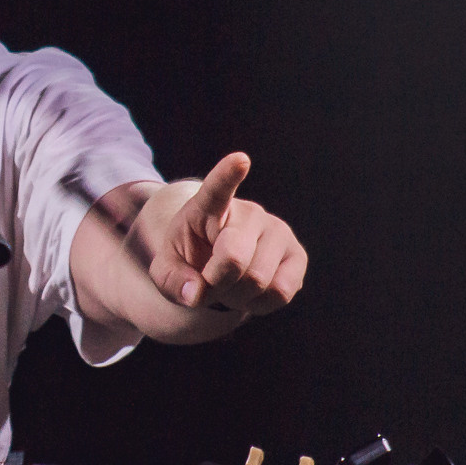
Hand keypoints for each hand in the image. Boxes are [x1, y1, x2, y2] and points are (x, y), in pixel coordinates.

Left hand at [139, 152, 306, 316]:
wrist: (217, 266)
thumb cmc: (190, 260)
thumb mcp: (167, 270)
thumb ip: (173, 282)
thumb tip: (196, 294)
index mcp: (209, 206)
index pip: (218, 188)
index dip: (228, 175)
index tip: (240, 160)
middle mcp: (249, 213)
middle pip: (234, 259)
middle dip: (216, 284)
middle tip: (209, 280)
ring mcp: (278, 231)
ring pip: (258, 280)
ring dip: (237, 296)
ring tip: (231, 283)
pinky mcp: (298, 255)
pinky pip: (281, 292)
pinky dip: (260, 303)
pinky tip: (252, 291)